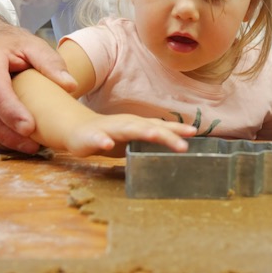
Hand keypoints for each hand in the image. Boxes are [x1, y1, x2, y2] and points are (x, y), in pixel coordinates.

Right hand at [0, 7, 76, 152]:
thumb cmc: (10, 43)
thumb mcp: (33, 44)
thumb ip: (51, 62)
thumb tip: (70, 86)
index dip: (10, 111)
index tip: (30, 127)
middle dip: (6, 134)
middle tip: (33, 145)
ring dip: (0, 140)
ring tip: (28, 147)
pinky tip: (14, 142)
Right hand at [63, 113, 196, 157]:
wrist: (77, 130)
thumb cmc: (110, 135)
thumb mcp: (133, 139)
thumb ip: (150, 142)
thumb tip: (173, 149)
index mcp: (137, 125)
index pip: (160, 126)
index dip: (177, 130)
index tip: (194, 132)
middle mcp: (127, 124)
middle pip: (149, 128)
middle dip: (167, 135)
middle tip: (184, 145)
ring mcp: (110, 129)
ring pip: (127, 129)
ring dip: (142, 132)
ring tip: (156, 136)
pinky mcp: (92, 137)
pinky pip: (98, 139)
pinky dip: (103, 141)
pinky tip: (107, 144)